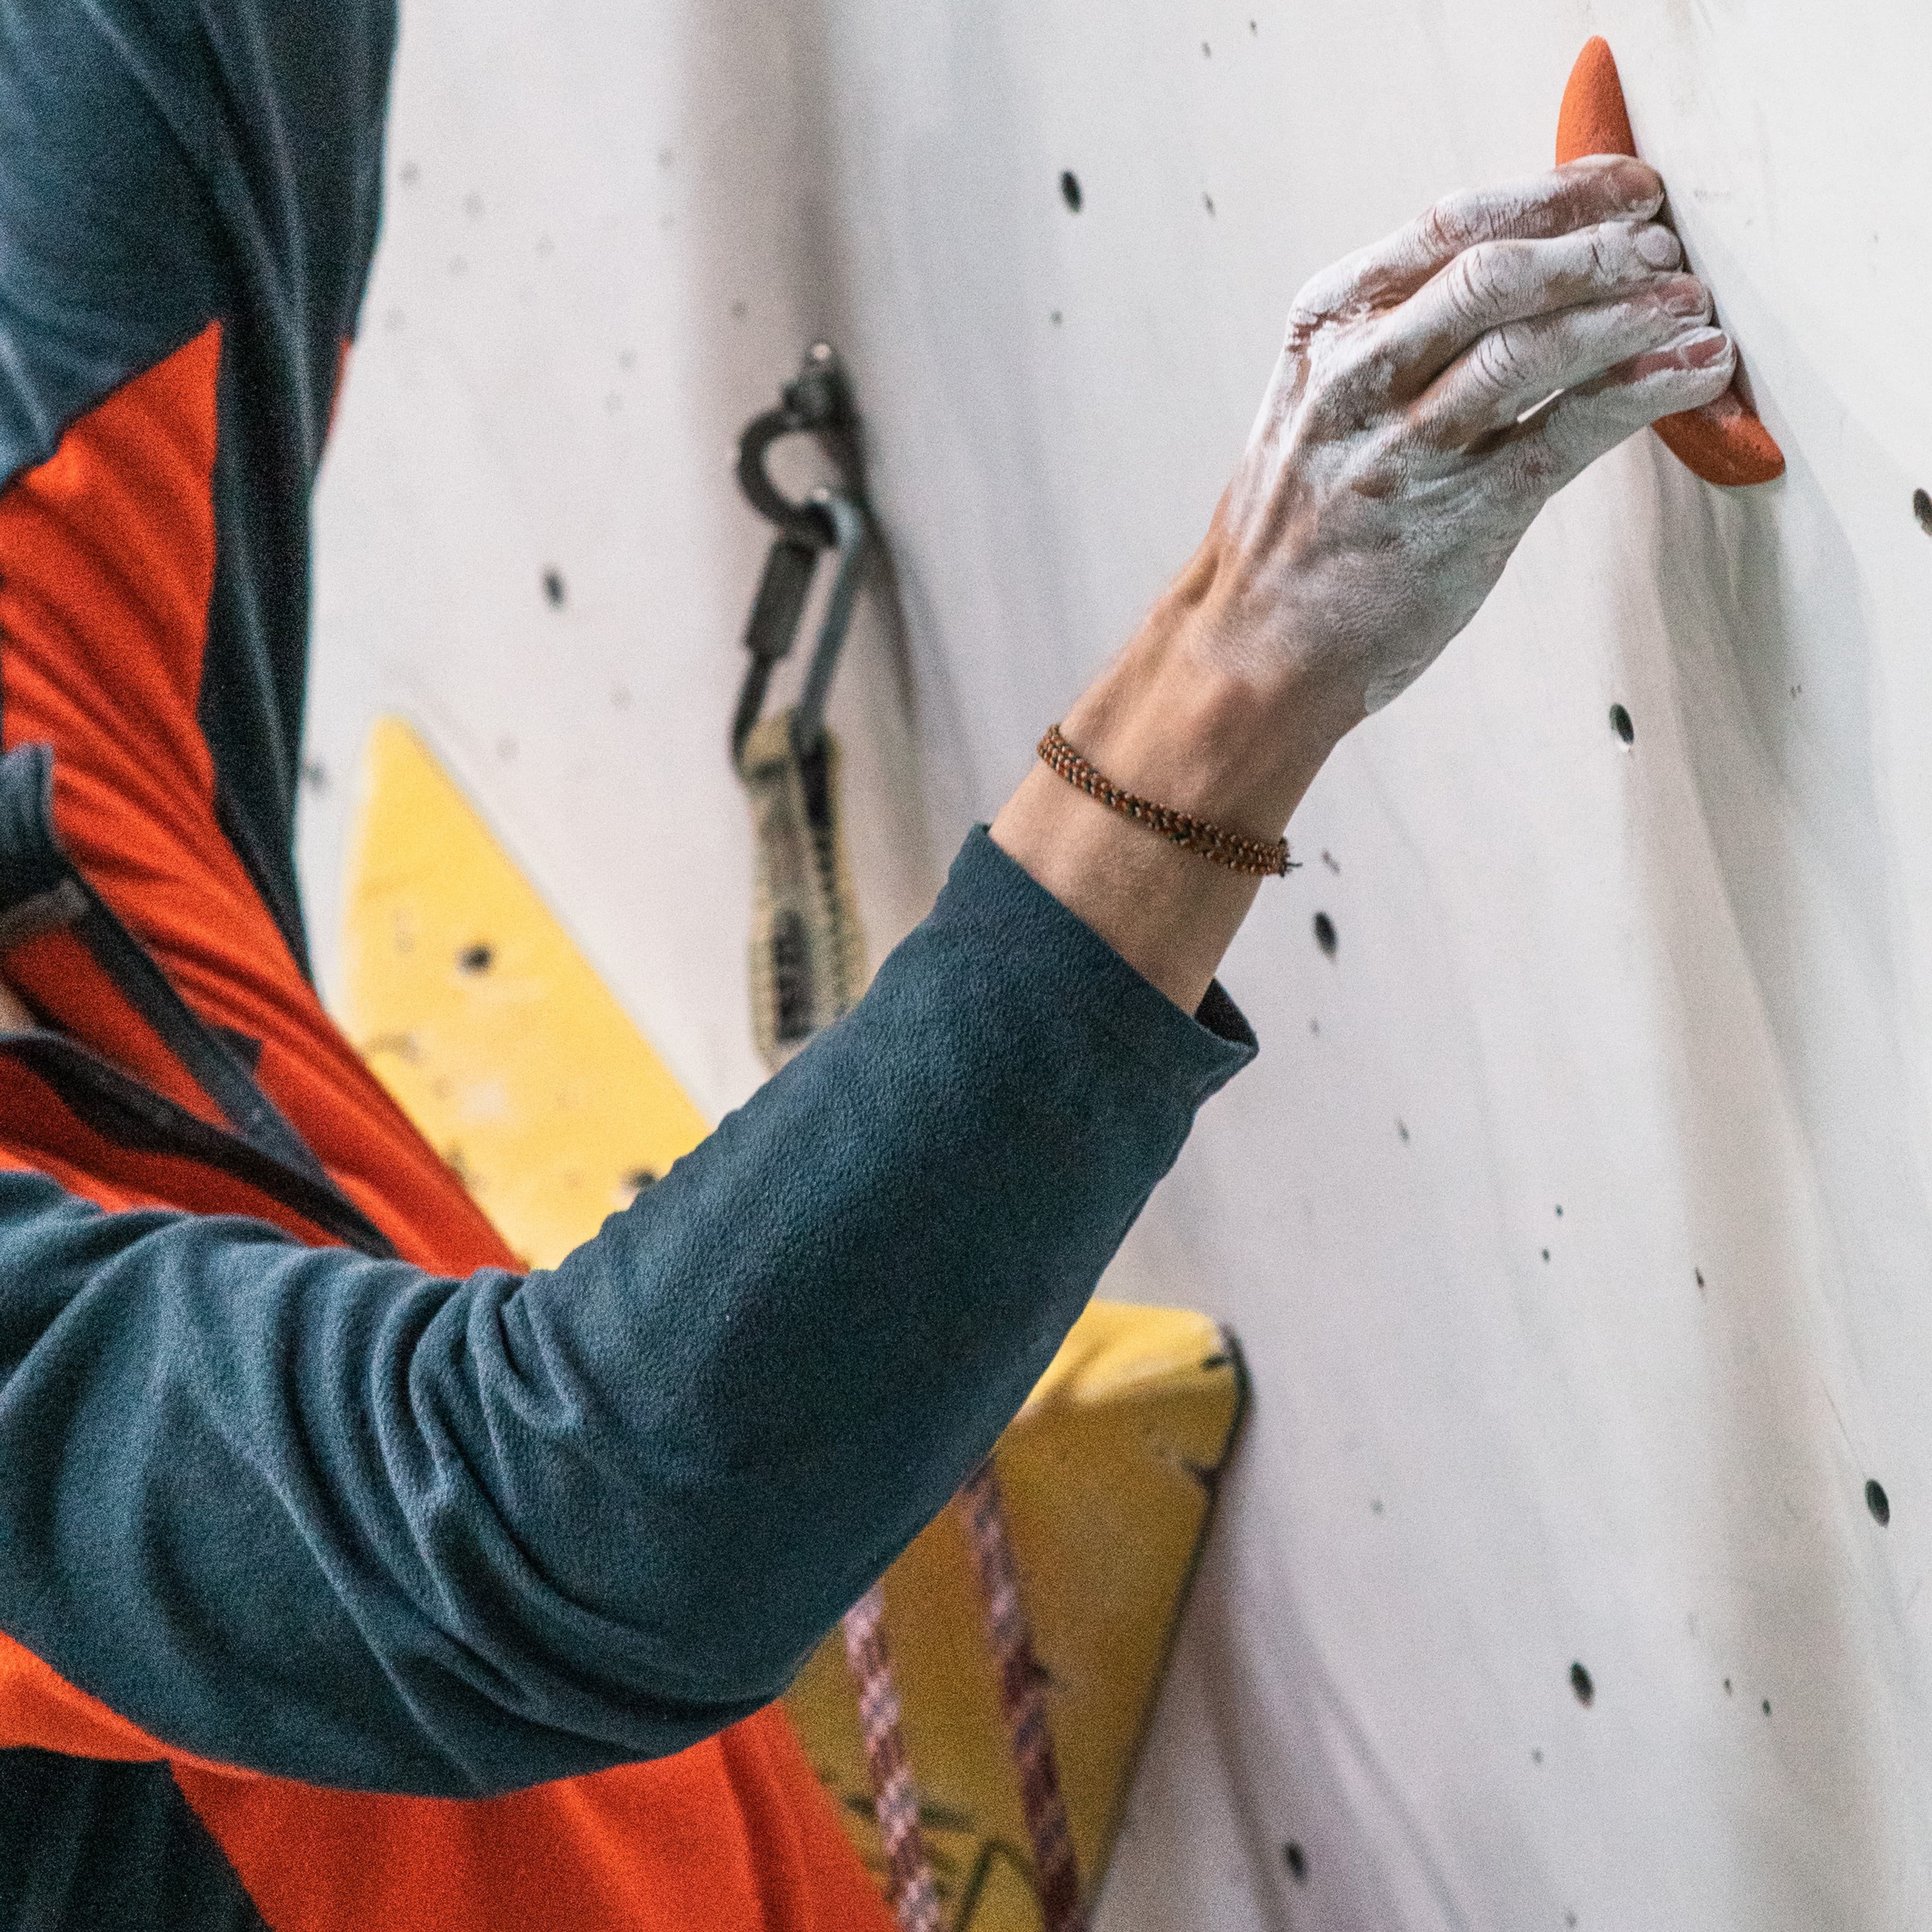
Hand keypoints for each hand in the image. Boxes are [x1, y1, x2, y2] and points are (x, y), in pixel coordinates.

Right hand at [995, 156, 1733, 1013]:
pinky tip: (1696, 370)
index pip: (1449, 227)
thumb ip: (1395, 339)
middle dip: (1599, 248)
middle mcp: (1358, 379)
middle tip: (1667, 246)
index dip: (1553, 194)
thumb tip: (1519, 276)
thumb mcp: (1317, 406)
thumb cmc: (1294, 530)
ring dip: (1635, 315)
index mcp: (1324, 332)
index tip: (1623, 184)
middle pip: (1499, 272)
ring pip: (1536, 347)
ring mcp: (1406, 450)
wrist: (1250, 652)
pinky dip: (1645, 392)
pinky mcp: (1460, 518)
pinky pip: (1568, 432)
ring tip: (1694, 306)